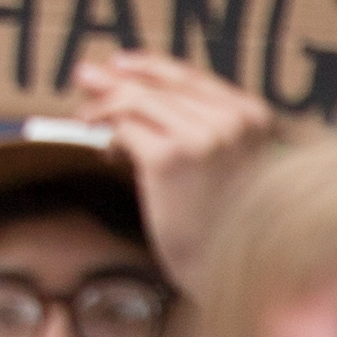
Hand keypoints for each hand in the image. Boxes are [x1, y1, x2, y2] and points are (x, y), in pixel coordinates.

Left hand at [78, 46, 286, 280]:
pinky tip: (108, 154)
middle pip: (157, 84)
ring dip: (103, 108)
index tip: (117, 65)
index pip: (190, 75)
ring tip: (87, 120)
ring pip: (134, 100)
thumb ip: (191, 123)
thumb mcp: (222, 161)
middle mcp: (232, 121)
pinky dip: (108, 136)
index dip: (148, 66)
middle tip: (82, 78)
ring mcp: (204, 137)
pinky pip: (123, 129)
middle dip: (114, 81)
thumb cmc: (223, 221)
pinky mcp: (170, 158)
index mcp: (254, 117)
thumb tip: (122, 78)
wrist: (232, 271)